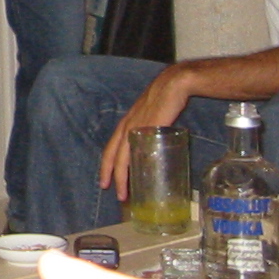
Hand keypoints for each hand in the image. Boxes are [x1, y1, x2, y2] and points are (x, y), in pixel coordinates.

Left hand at [98, 64, 191, 197]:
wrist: (174, 85)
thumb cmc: (165, 100)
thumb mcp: (152, 117)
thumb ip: (150, 131)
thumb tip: (156, 148)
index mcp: (126, 124)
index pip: (111, 148)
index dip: (107, 164)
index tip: (105, 179)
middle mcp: (126, 127)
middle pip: (112, 154)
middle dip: (108, 174)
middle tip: (107, 189)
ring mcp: (135, 128)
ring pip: (121, 157)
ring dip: (120, 176)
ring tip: (122, 193)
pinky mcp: (147, 129)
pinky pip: (136, 152)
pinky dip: (134, 166)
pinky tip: (137, 177)